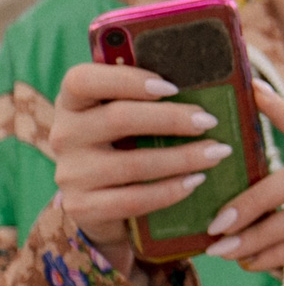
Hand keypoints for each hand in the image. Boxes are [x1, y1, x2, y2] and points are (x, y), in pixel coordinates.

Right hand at [47, 62, 236, 274]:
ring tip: (217, 153)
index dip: (126, 80)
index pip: (81, 80)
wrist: (106, 203)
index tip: (172, 87)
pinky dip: (170, 190)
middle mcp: (64, 135)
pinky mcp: (82, 206)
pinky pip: (133, 199)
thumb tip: (210, 79)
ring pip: (132, 163)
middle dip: (171, 119)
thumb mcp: (131, 117)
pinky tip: (197, 181)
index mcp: (73, 102)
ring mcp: (70, 173)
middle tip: (210, 121)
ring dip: (182, 157)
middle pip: (118, 118)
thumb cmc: (129, 144)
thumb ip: (152, 98)